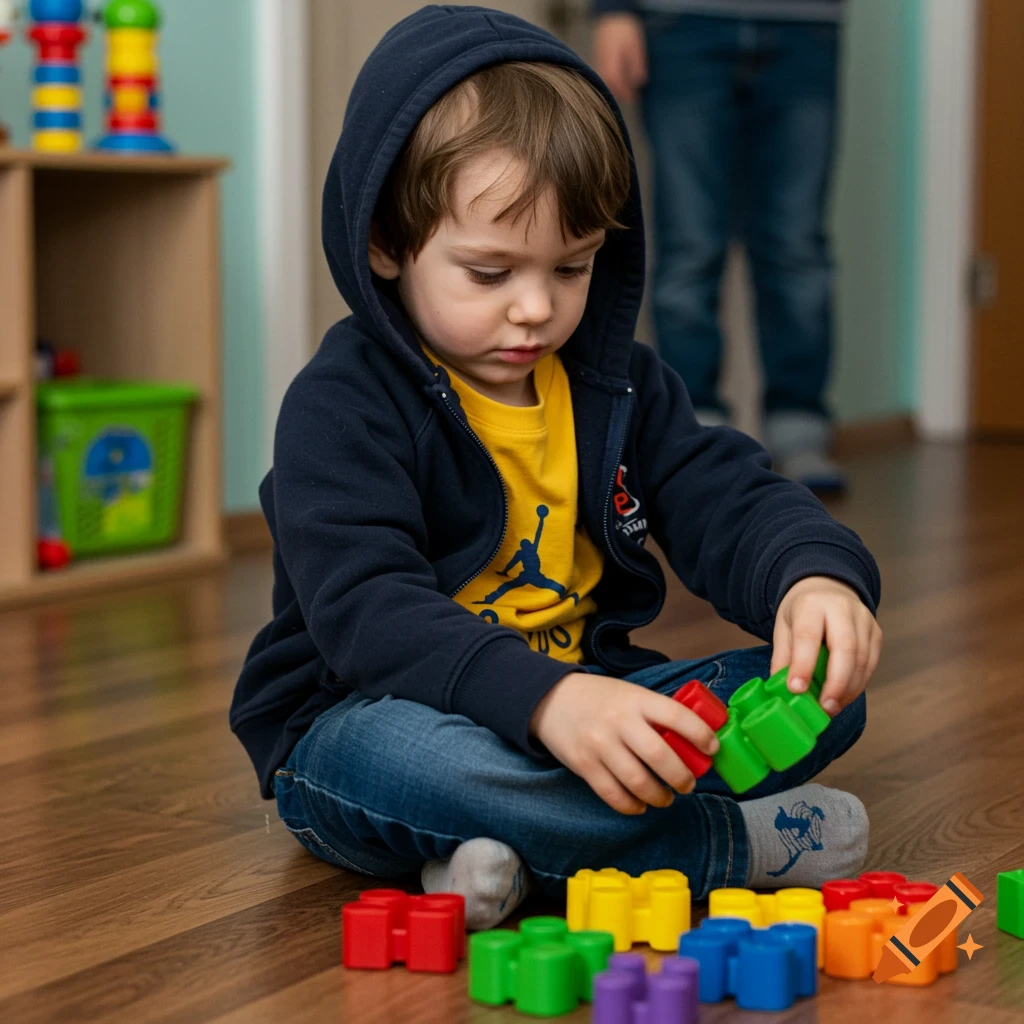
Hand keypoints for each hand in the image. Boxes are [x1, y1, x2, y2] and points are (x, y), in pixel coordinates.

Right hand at [529, 672, 719, 814]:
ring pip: (638, 781)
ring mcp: (599, 744)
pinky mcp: (583, 764)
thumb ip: (655, 713)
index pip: (677, 716)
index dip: (700, 735)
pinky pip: (613, 794)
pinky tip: (640, 804)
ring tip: (666, 797)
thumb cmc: (600, 698)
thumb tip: (694, 740)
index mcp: (636, 699)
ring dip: (659, 796)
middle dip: (681, 777)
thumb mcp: (630, 694)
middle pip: (659, 756)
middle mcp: (619, 721)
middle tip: (688, 784)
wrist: (551, 698)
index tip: (711, 749)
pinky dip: (632, 805)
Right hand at [592, 14, 647, 102]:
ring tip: (627, 90)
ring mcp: (599, 64)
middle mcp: (602, 66)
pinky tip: (619, 81)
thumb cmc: (625, 29)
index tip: (635, 98)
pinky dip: (612, 81)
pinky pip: (604, 76)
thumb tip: (640, 82)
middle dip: (622, 93)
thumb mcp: (635, 45)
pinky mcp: (598, 61)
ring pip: (606, 82)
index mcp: (611, 64)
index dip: (626, 93)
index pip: (618, 85)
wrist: (612, 16)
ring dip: (616, 88)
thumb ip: (637, 64)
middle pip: (610, 86)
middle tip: (633, 97)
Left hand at [772, 576, 881, 716]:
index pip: (808, 635)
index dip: (803, 665)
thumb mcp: (783, 626)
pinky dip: (858, 684)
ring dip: (849, 688)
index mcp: (811, 604)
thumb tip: (781, 688)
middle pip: (846, 648)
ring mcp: (863, 619)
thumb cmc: (802, 612)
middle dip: (836, 682)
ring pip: (863, 659)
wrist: (826, 588)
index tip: (796, 689)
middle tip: (825, 707)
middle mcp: (842, 608)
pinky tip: (845, 696)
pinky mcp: (876, 632)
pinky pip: (872, 663)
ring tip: (832, 707)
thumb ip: (783, 656)